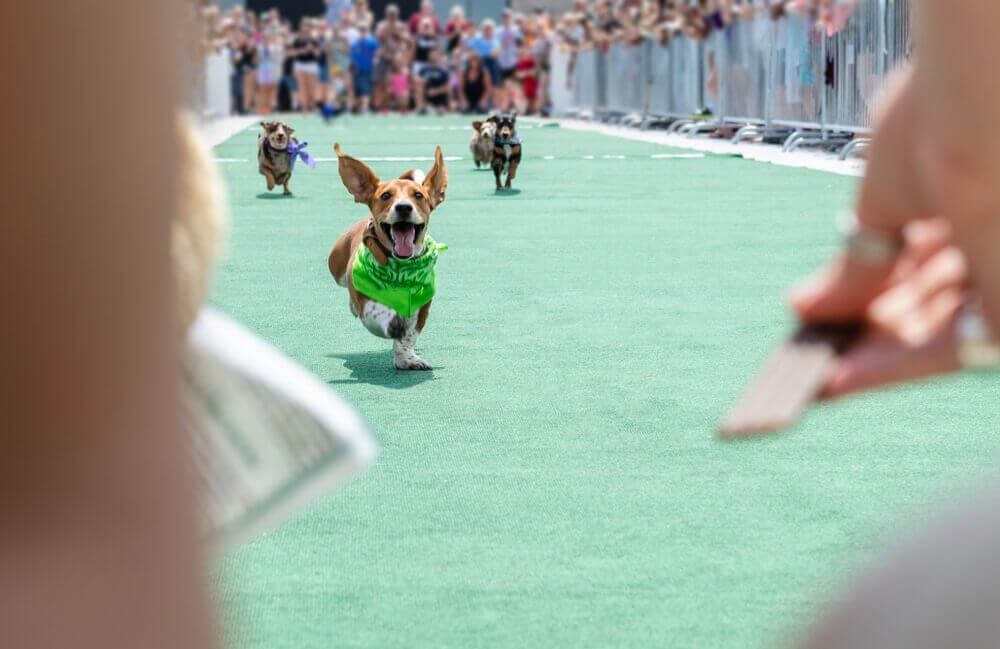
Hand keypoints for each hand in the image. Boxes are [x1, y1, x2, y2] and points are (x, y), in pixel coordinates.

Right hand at [789, 69, 986, 397]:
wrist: (988, 100)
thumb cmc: (945, 118)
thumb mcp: (883, 198)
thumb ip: (856, 262)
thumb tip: (804, 304)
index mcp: (980, 192)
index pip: (927, 252)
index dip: (877, 278)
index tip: (830, 302)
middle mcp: (996, 232)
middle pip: (931, 298)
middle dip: (870, 324)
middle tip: (817, 346)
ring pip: (937, 330)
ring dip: (872, 357)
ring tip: (814, 376)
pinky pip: (946, 351)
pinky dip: (890, 368)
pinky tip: (836, 380)